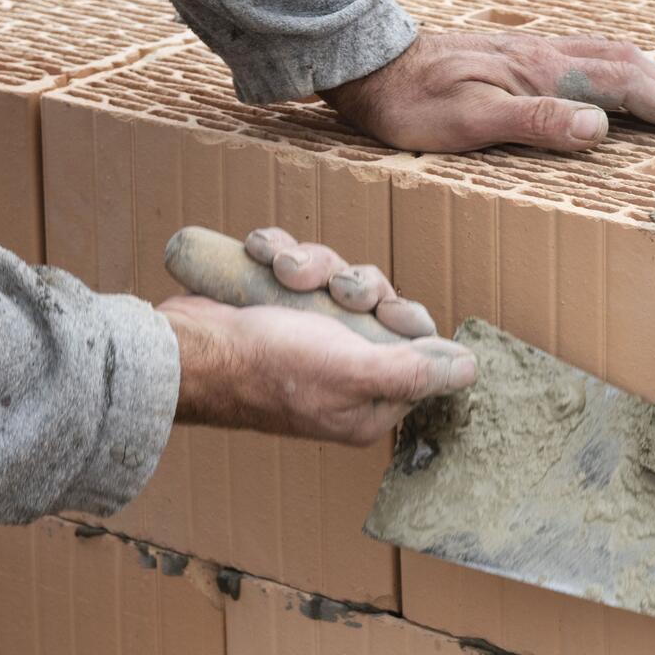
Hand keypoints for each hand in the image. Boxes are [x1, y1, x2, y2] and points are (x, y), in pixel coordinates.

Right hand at [157, 228, 476, 444]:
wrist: (184, 350)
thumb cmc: (265, 365)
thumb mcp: (351, 370)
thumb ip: (413, 372)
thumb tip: (469, 369)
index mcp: (366, 401)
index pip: (414, 349)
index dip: (401, 317)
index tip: (379, 309)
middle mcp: (339, 372)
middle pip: (376, 305)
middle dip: (352, 283)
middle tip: (330, 289)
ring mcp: (304, 339)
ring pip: (335, 279)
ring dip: (312, 262)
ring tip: (284, 269)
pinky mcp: (273, 308)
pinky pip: (294, 266)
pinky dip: (278, 254)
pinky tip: (263, 257)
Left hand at [321, 31, 654, 152]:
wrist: (368, 65)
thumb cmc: (410, 103)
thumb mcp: (467, 122)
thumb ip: (535, 120)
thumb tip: (598, 125)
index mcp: (541, 71)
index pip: (624, 84)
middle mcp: (544, 54)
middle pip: (627, 64)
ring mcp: (530, 52)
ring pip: (608, 55)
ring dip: (650, 79)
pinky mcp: (514, 56)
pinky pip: (584, 57)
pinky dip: (619, 72)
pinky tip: (614, 87)